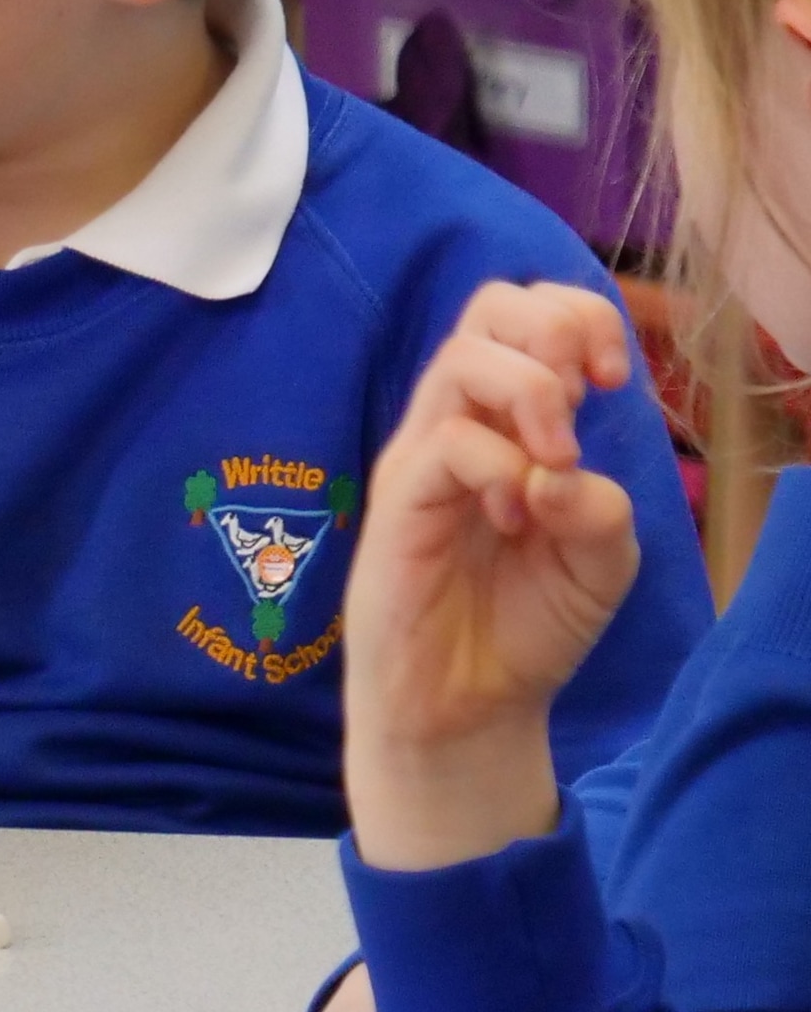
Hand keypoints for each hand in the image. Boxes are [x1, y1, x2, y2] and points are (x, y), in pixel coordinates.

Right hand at [344, 281, 640, 871]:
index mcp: (507, 423)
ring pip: (463, 359)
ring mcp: (423, 459)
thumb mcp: (603, 562)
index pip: (530, 315)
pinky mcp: (399, 502)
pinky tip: (518, 520)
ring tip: (554, 460)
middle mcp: (460, 425)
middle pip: (490, 306)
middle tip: (579, 402)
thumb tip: (559, 470)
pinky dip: (501, 468)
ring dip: (530, 394)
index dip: (582, 321)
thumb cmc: (525, 626)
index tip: (612, 381)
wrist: (467, 705)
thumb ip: (603, 507)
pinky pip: (447, 443)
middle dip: (554, 333)